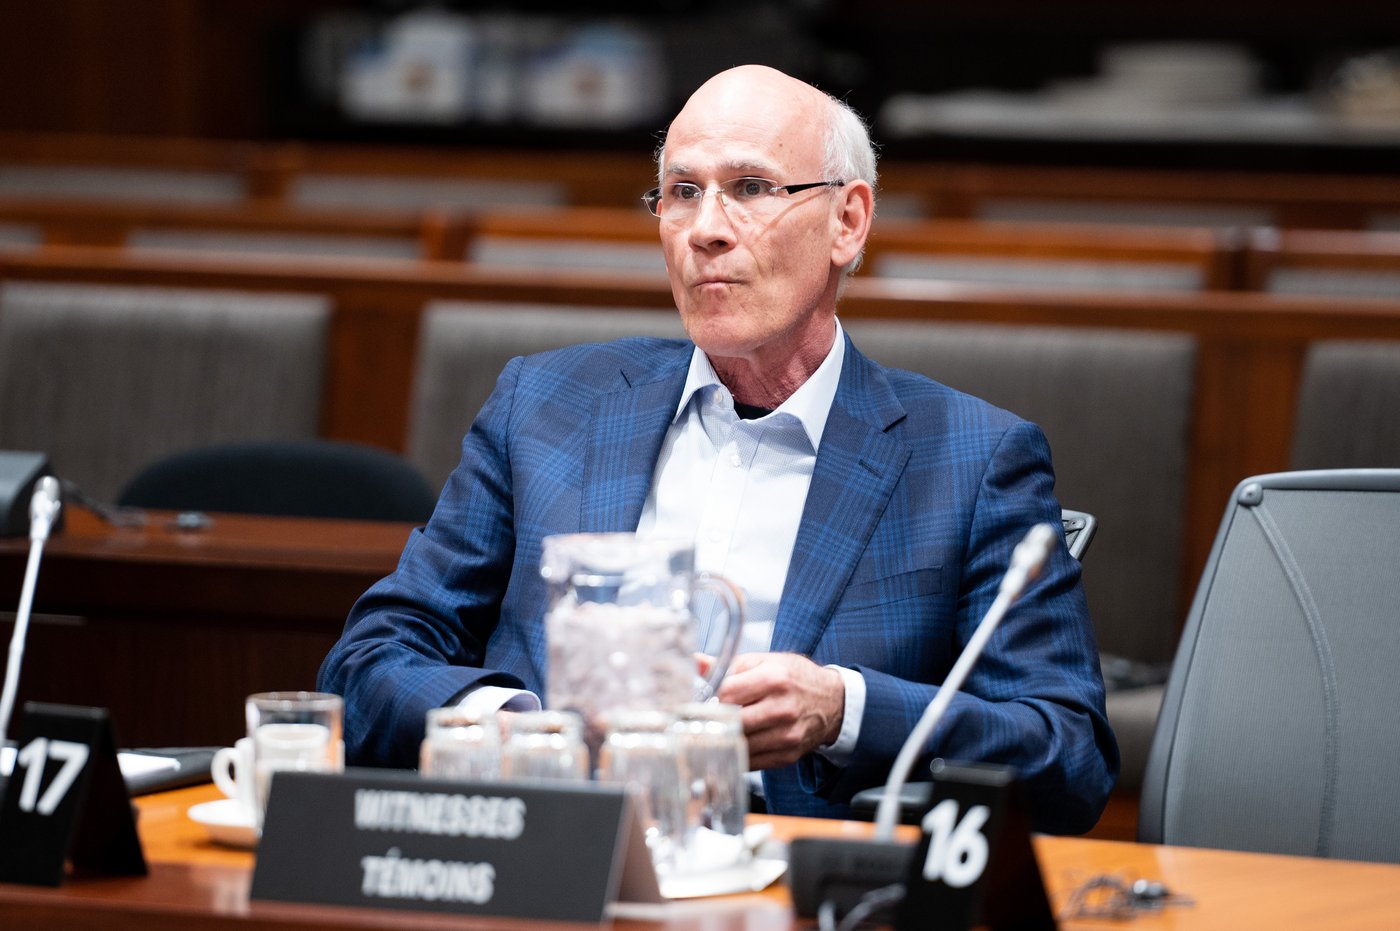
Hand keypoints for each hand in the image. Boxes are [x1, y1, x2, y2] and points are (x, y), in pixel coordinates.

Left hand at [715, 652, 844, 769]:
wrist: (832, 701)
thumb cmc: (794, 678)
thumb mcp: (764, 661)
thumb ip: (728, 665)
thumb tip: (695, 662)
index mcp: (774, 679)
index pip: (727, 693)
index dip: (712, 697)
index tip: (706, 700)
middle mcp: (782, 709)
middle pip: (732, 722)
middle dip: (716, 721)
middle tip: (708, 718)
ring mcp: (787, 735)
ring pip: (740, 745)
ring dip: (726, 739)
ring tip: (721, 730)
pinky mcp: (788, 755)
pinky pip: (752, 762)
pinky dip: (740, 754)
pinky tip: (739, 743)